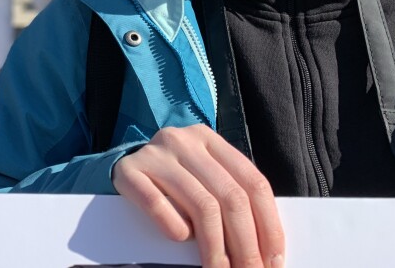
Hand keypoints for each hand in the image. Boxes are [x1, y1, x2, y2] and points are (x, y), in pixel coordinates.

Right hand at [112, 124, 284, 267]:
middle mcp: (183, 140)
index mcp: (209, 139)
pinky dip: (174, 228)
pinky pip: (158, 204)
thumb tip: (266, 250)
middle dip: (245, 244)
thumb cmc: (172, 180)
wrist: (121, 166)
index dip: (268, 225)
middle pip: (229, 196)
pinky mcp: (128, 170)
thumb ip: (229, 196)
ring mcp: (155, 153)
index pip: (252, 182)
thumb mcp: (203, 177)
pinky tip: (181, 240)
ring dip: (216, 248)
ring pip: (201, 205)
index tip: (274, 260)